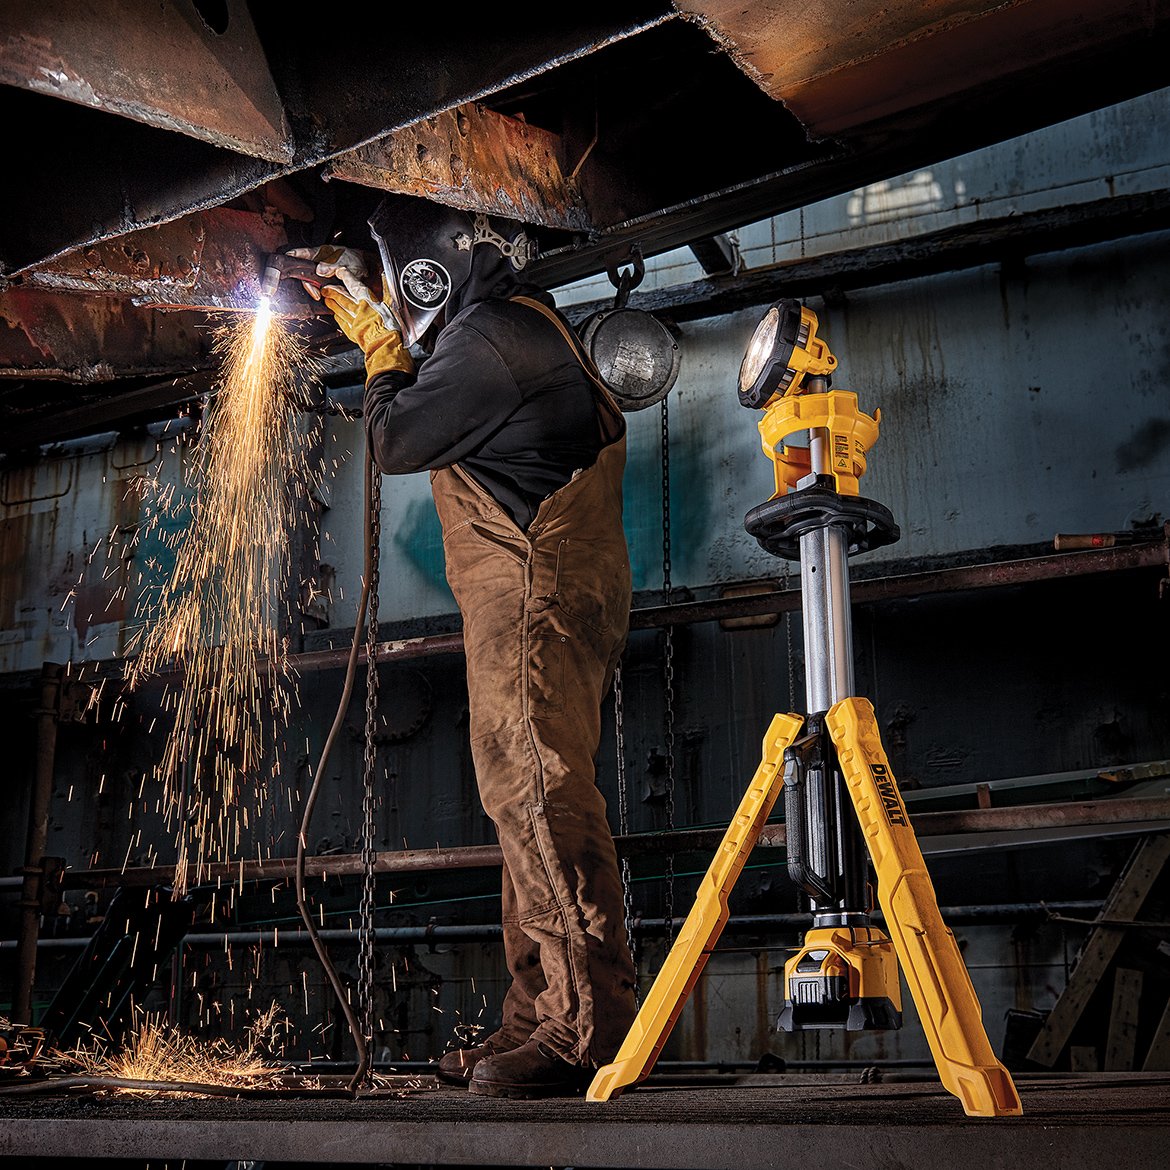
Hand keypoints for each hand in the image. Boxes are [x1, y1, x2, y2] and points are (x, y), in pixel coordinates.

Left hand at [285, 246, 412, 380]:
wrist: (385, 345)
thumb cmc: (390, 326)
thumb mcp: (392, 305)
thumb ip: (386, 290)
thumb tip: (385, 277)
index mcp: (367, 300)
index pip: (352, 284)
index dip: (344, 276)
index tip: (339, 271)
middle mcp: (357, 309)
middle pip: (341, 296)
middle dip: (332, 291)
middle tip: (326, 288)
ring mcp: (353, 321)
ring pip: (338, 308)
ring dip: (331, 303)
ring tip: (327, 299)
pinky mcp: (352, 332)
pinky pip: (342, 323)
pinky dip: (338, 317)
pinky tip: (336, 315)